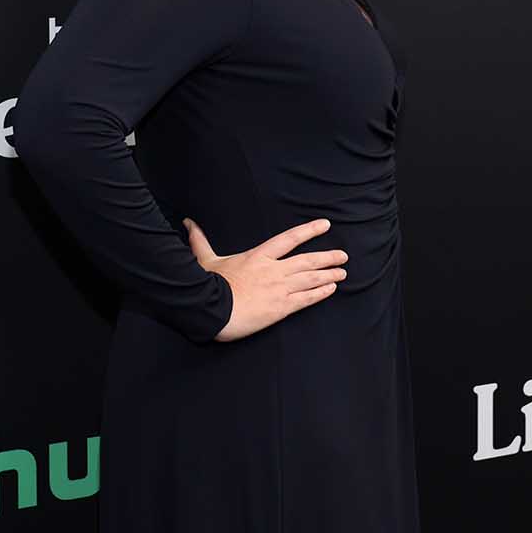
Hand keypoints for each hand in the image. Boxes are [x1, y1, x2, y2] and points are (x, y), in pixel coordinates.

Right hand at [182, 216, 347, 342]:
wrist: (214, 310)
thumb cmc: (210, 285)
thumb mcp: (206, 259)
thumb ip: (200, 240)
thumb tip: (188, 222)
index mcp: (258, 256)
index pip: (289, 239)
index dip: (308, 231)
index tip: (325, 225)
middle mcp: (273, 269)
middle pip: (307, 260)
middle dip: (327, 257)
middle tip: (343, 255)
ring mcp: (279, 288)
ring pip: (311, 278)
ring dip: (329, 274)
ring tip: (343, 272)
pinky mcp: (282, 307)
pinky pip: (307, 298)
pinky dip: (321, 293)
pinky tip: (332, 289)